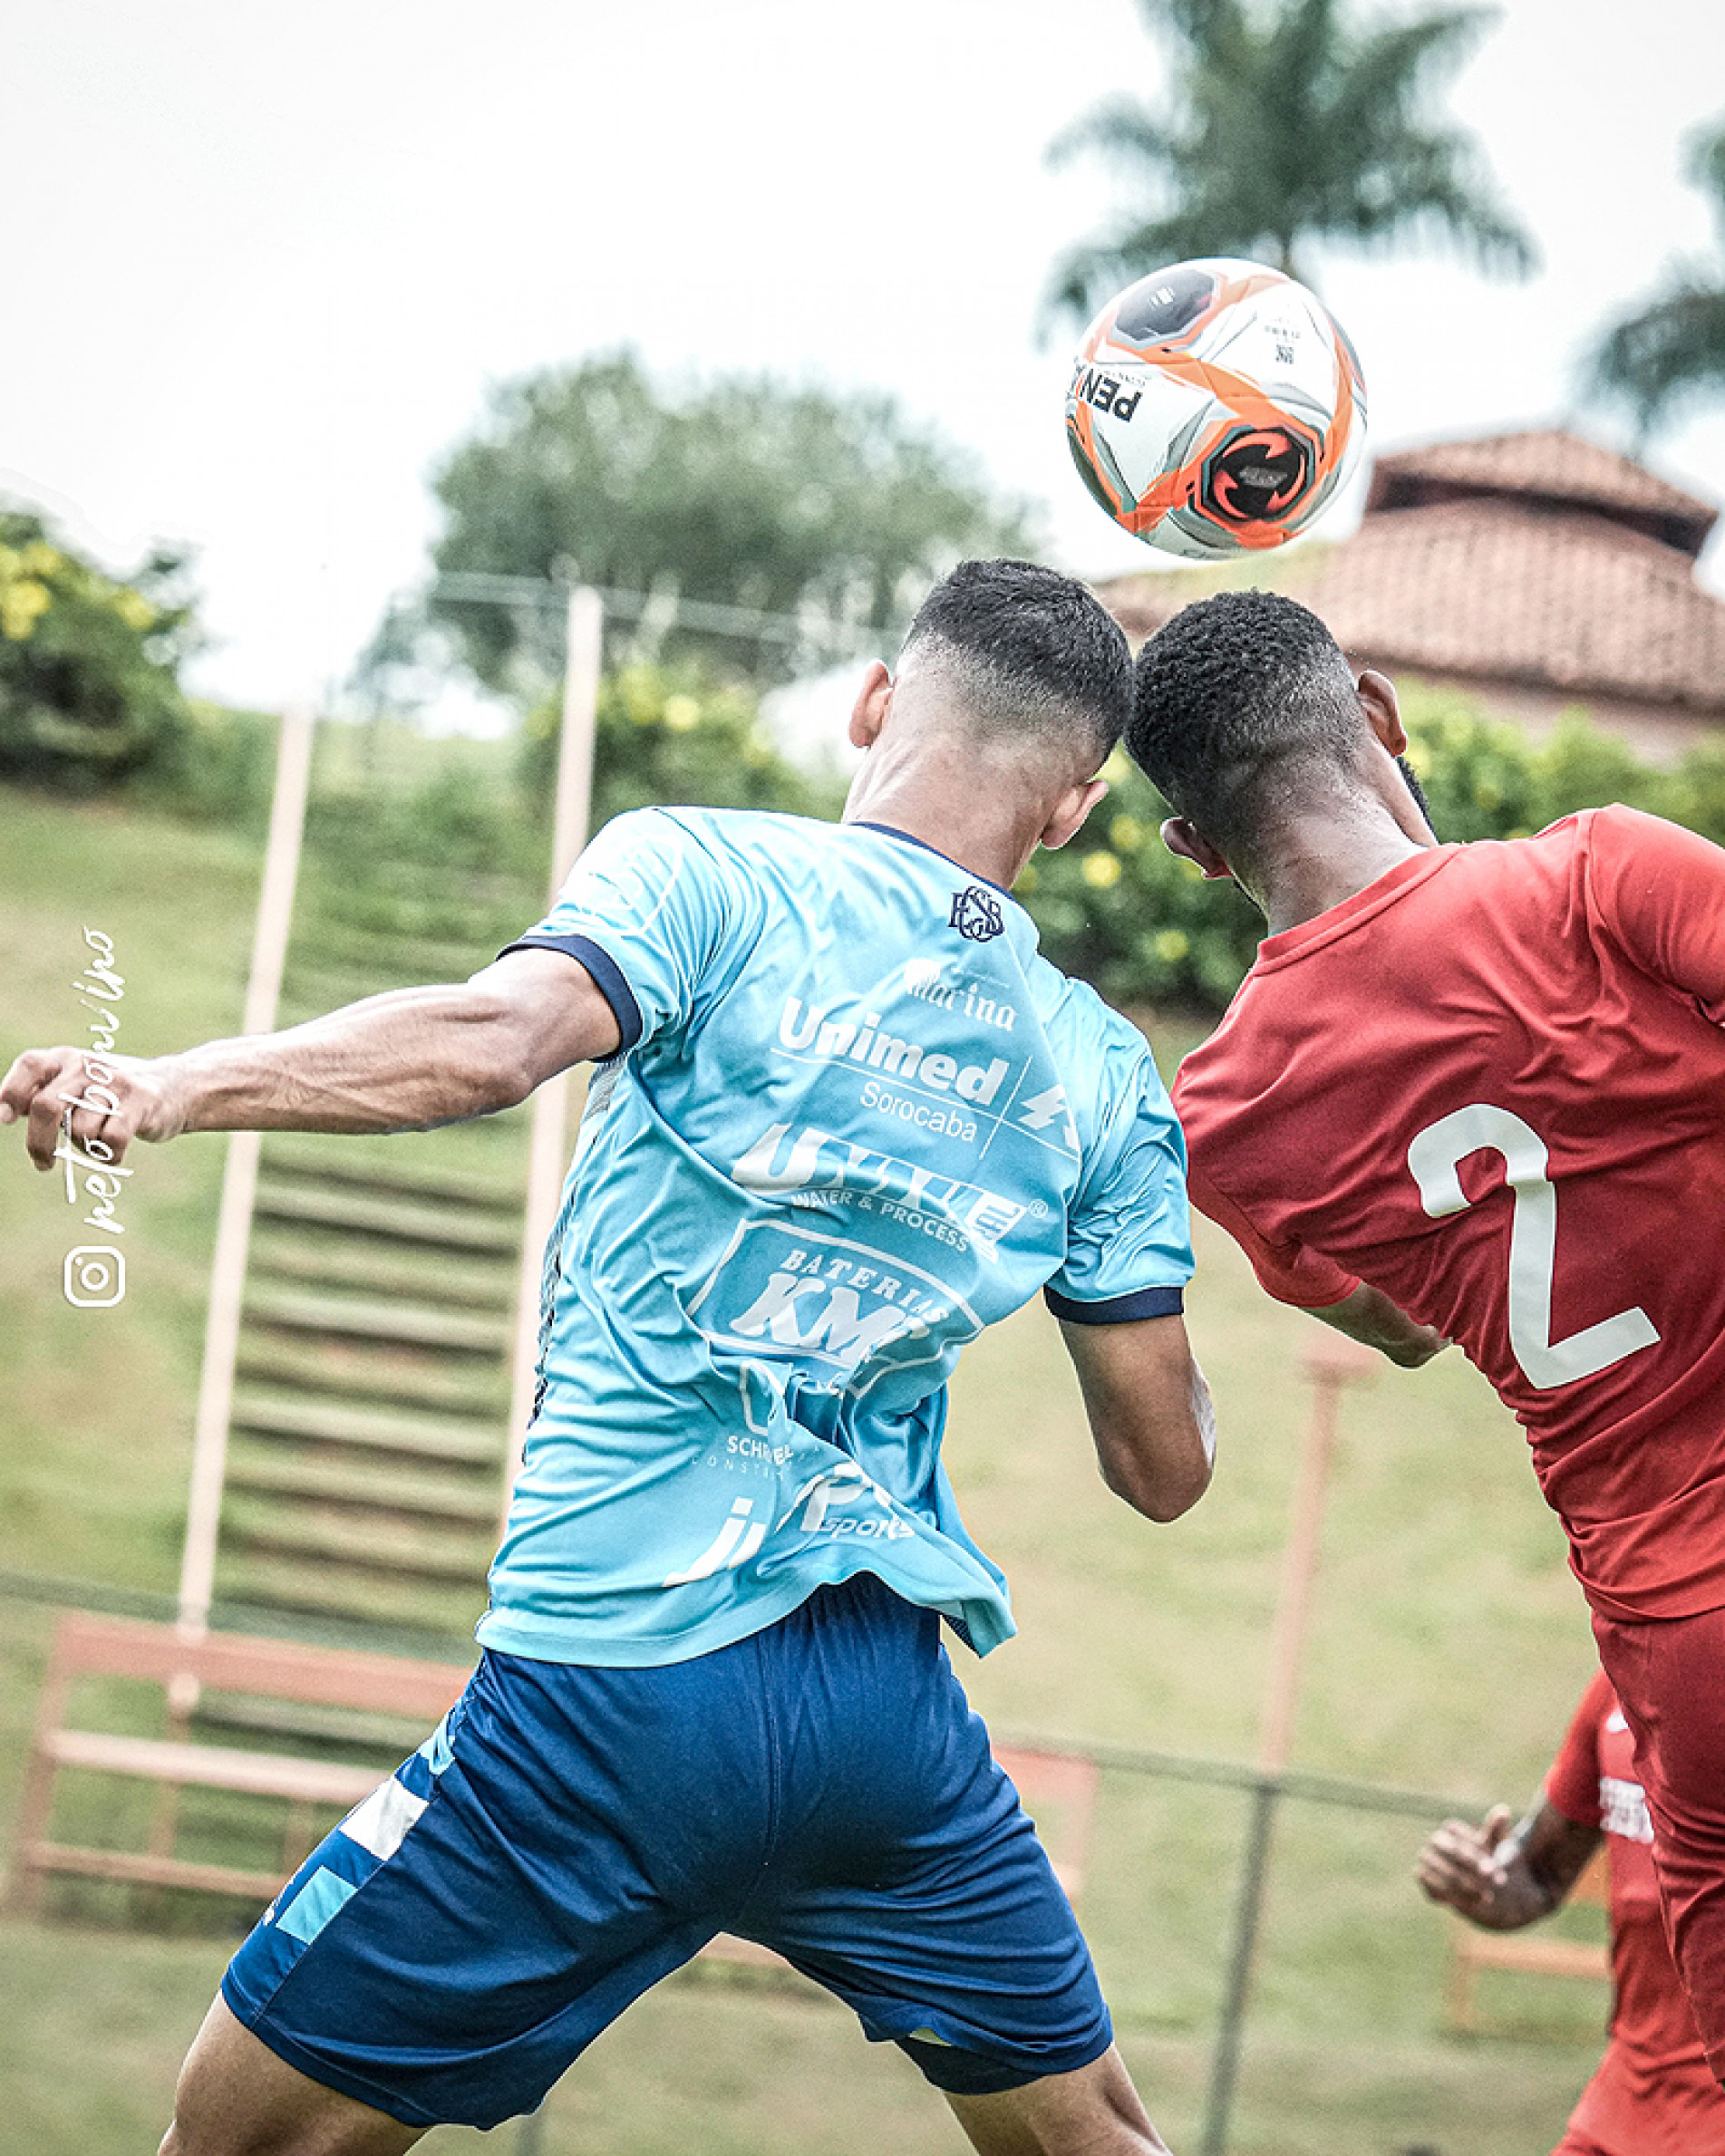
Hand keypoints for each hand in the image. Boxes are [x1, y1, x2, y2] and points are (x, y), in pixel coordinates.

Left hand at [0, 1046, 183, 1172]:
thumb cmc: (114, 1094)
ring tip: (100, 1140)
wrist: (177, 1087)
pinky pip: (110, 1141)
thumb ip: (44, 1093)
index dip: (11, 1092)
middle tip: (43, 1163)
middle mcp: (88, 1065)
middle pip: (47, 1106)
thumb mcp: (77, 1084)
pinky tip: (115, 1152)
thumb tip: (2, 1111)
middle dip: (39, 1143)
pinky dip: (109, 1156)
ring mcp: (116, 1082)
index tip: (6, 1120)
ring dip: (85, 1147)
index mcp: (66, 1058)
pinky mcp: (141, 1102)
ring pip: (80, 1130)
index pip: (30, 1065)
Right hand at [1416, 1805, 1547, 1930]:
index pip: (1461, 1839)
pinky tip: (1473, 1902)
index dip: (1478, 1856)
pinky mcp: (1421, 1876)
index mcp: (1451, 1828)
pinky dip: (1455, 1897)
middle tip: (1491, 1885)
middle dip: (1472, 1870)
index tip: (1494, 1871)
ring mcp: (1425, 1858)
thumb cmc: (1486, 1857)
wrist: (1473, 1878)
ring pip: (1444, 1873)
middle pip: (1451, 1854)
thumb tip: (1504, 1811)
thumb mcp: (1496, 1845)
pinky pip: (1435, 1887)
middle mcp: (1434, 1840)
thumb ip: (1497, 1830)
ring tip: (1487, 1897)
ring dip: (1467, 1887)